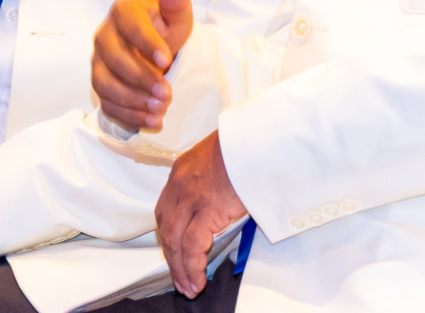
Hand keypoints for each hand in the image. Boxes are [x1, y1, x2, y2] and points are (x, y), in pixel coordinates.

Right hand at [91, 0, 193, 130]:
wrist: (155, 51)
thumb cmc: (166, 29)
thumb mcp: (177, 16)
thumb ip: (175, 0)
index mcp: (123, 12)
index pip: (130, 26)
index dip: (146, 43)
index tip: (166, 60)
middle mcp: (105, 35)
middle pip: (115, 59)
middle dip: (141, 79)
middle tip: (167, 94)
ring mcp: (99, 62)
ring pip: (105, 84)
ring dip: (133, 100)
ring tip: (161, 110)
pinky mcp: (100, 84)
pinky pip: (106, 103)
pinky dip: (128, 115)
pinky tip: (151, 121)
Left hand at [156, 132, 244, 298]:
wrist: (259, 138)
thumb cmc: (246, 147)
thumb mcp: (220, 161)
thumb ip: (212, 182)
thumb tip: (220, 206)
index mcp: (181, 171)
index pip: (165, 210)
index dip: (168, 235)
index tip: (174, 252)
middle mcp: (180, 185)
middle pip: (166, 228)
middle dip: (171, 257)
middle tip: (179, 278)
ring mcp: (191, 197)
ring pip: (176, 241)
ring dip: (180, 268)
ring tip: (189, 287)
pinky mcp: (207, 210)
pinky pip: (192, 245)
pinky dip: (192, 265)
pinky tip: (197, 279)